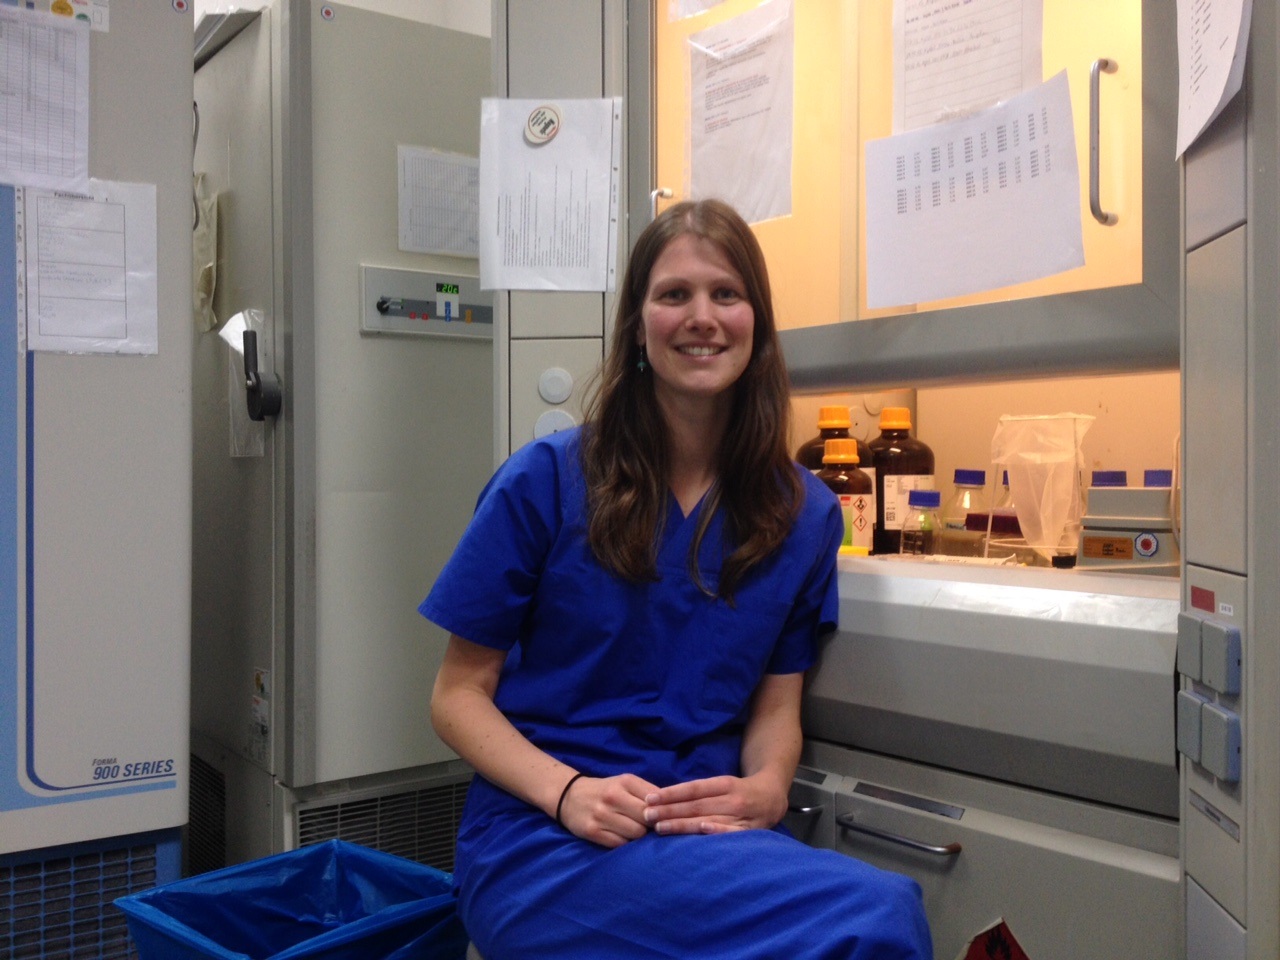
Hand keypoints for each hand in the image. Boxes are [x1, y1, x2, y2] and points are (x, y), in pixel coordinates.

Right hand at [557, 773, 660, 847]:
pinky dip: (624, 843)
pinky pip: (620, 844)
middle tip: (649, 826)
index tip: (664, 815)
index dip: (663, 810)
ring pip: (636, 834)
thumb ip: (648, 793)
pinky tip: (621, 836)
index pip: (656, 800)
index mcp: (625, 781)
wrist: (570, 796)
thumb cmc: (606, 790)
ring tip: (634, 830)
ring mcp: (601, 815)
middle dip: (652, 824)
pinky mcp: (592, 831)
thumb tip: (673, 808)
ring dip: (639, 835)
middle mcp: (613, 796)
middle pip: (647, 819)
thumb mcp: (626, 783)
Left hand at [641, 773, 788, 835]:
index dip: (671, 794)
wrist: (774, 797)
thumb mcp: (722, 784)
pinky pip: (731, 833)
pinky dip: (717, 831)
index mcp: (725, 784)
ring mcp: (742, 816)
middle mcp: (733, 799)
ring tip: (659, 827)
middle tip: (646, 814)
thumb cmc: (740, 791)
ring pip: (707, 819)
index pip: (693, 789)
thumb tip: (664, 800)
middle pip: (696, 806)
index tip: (650, 799)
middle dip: (669, 811)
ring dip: (682, 824)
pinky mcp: (750, 832)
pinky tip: (701, 831)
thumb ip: (699, 793)